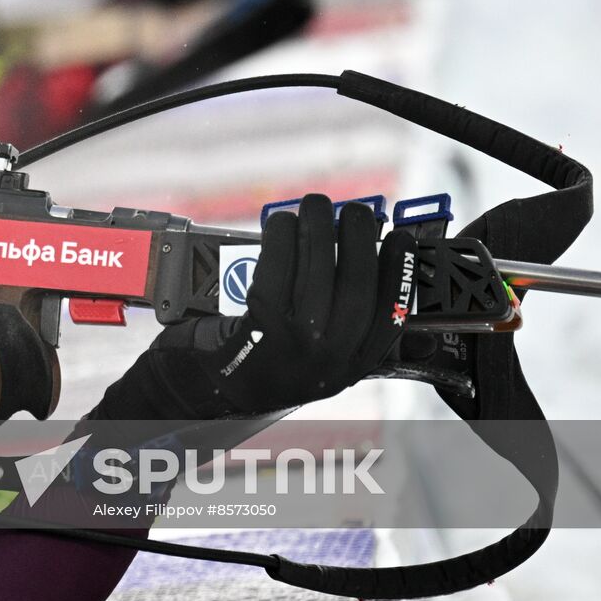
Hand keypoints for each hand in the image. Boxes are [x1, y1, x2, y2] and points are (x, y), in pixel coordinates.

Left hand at [90, 194, 412, 420]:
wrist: (201, 394)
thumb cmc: (256, 363)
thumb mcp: (312, 357)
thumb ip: (339, 320)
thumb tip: (359, 254)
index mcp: (350, 367)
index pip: (391, 316)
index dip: (399, 272)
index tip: (398, 237)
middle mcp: (329, 363)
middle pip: (358, 288)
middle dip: (361, 239)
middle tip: (356, 210)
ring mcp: (296, 348)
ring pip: (319, 274)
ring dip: (320, 228)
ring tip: (317, 206)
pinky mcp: (260, 328)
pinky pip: (278, 272)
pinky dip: (282, 239)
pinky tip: (282, 222)